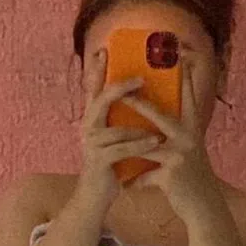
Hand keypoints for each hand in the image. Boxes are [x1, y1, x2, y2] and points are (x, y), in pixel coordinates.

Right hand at [77, 48, 166, 210]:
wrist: (96, 195)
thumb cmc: (111, 164)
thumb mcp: (116, 137)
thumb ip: (123, 118)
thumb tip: (142, 96)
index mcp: (93, 119)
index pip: (93, 89)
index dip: (96, 70)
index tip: (104, 50)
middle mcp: (88, 128)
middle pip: (100, 100)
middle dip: (120, 87)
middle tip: (141, 78)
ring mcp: (91, 145)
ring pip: (115, 128)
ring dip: (138, 125)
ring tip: (158, 119)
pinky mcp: (99, 161)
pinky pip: (121, 149)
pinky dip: (140, 145)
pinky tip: (155, 142)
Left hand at [120, 64, 221, 223]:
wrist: (204, 207)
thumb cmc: (192, 179)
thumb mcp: (188, 153)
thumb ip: (174, 137)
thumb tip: (156, 127)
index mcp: (193, 130)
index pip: (189, 99)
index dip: (186, 78)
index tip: (183, 56)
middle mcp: (189, 138)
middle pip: (162, 116)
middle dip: (141, 104)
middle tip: (124, 92)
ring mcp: (180, 156)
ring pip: (148, 146)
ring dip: (129, 145)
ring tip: (110, 143)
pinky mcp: (171, 175)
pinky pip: (146, 176)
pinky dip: (136, 183)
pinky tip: (127, 188)